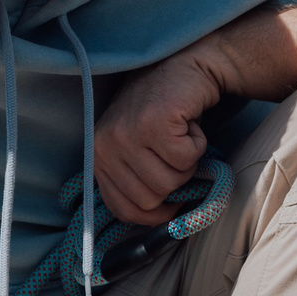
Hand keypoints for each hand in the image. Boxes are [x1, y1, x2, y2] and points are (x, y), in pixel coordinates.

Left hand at [93, 1, 296, 225]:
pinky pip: (187, 159)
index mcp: (98, 157)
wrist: (188, 67)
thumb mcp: (140, 151)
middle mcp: (105, 145)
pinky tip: (188, 122)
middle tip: (177, 151)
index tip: (173, 196)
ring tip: (181, 135)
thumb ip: (138, 184)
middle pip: (151, 200)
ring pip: (170, 182)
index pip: (125, 211)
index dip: (157, 211)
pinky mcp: (153, 122)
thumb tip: (157, 228)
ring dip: (188, 162)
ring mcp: (127, 132)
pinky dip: (198, 145)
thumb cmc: (169, 114)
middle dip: (176, 181)